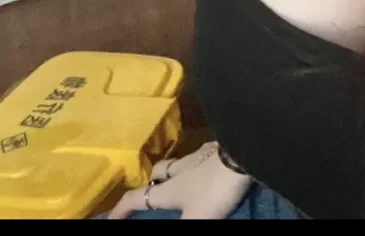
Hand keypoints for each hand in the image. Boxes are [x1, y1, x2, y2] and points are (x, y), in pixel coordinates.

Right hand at [106, 141, 252, 219]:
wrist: (244, 154)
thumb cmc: (214, 189)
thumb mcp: (196, 219)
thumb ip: (182, 226)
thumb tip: (176, 224)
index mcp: (169, 188)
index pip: (136, 197)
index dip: (121, 209)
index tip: (111, 217)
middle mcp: (181, 168)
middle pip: (159, 172)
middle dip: (152, 182)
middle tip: (152, 192)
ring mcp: (202, 155)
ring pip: (181, 162)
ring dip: (176, 171)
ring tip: (180, 181)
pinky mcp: (221, 148)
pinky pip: (203, 155)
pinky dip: (199, 163)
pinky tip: (207, 167)